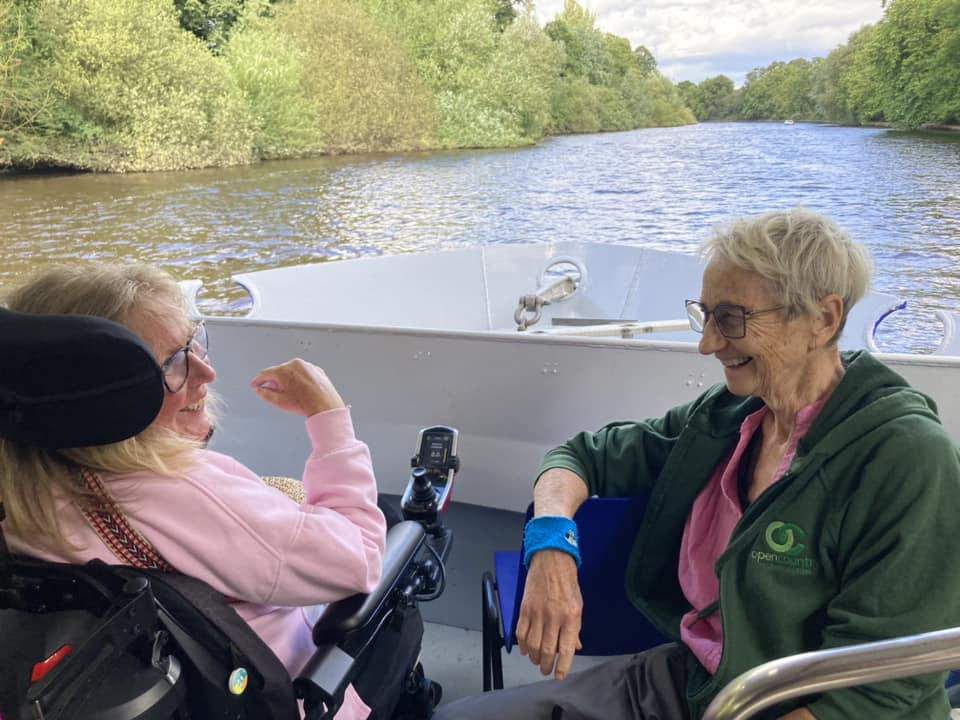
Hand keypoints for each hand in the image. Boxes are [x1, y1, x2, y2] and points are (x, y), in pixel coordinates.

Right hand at [250, 359, 345, 416]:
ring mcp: (307, 365)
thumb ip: (265, 394)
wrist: (325, 406)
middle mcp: (295, 364)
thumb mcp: (279, 402)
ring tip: (293, 393)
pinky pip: (304, 372)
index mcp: (284, 371)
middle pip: (279, 372)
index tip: (254, 384)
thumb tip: (259, 390)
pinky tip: (303, 390)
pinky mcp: (316, 369)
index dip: (258, 380)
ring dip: (288, 380)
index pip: (265, 374)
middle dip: (275, 382)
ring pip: (292, 371)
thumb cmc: (305, 404)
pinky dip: (300, 379)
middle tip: (277, 393)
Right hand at [515, 549, 582, 679]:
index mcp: (571, 617)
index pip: (566, 649)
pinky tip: (525, 649)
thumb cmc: (567, 582)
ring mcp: (538, 613)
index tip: (559, 675)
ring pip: (532, 644)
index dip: (562, 666)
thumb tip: (574, 647)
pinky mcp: (525, 608)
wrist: (552, 561)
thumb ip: (575, 628)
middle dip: (545, 665)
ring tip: (536, 661)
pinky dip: (522, 644)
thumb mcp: (578, 605)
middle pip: (546, 650)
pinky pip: (521, 632)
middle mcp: (554, 617)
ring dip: (533, 657)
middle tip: (545, 670)